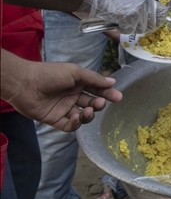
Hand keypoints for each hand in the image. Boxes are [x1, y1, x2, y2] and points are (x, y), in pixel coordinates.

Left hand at [1, 51, 121, 131]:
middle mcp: (72, 96)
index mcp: (77, 83)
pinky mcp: (55, 120)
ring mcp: (64, 109)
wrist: (24, 83)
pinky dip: (76, 124)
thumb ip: (94, 79)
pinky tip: (77, 117)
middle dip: (99, 105)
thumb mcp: (75, 72)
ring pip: (83, 116)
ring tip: (89, 111)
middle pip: (92, 103)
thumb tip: (112, 82)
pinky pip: (70, 126)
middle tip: (102, 103)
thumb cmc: (50, 74)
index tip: (118, 97)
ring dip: (89, 115)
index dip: (107, 93)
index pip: (96, 90)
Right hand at [76, 0, 164, 33]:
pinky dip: (123, 29)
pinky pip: (130, 31)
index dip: (158, 20)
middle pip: (152, 25)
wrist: (98, 0)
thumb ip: (145, 9)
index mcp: (148, 0)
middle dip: (142, 27)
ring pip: (141, 30)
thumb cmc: (113, 1)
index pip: (163, 12)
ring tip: (122, 19)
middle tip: (130, 22)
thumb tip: (156, 20)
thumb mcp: (133, 1)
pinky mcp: (130, 19)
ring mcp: (139, 13)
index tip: (151, 23)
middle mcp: (146, 6)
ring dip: (131, 28)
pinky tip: (117, 21)